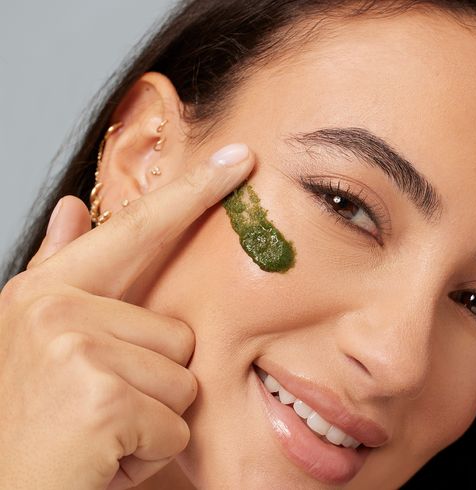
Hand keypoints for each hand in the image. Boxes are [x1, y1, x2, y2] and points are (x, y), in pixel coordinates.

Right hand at [0, 144, 253, 488]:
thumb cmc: (30, 424)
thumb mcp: (41, 342)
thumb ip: (63, 272)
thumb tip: (76, 209)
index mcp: (47, 292)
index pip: (138, 228)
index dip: (194, 192)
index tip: (240, 159)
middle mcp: (58, 309)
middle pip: (179, 333)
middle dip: (153, 383)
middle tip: (98, 409)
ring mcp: (78, 350)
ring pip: (184, 379)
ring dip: (152, 419)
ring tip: (98, 432)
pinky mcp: (106, 399)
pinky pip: (177, 423)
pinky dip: (149, 452)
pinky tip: (101, 458)